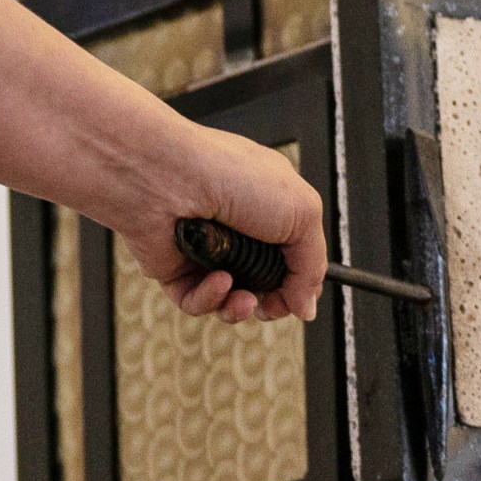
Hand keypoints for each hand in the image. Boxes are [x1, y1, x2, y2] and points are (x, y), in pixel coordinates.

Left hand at [112, 125, 324, 324]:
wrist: (168, 177)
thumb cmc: (230, 174)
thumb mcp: (302, 212)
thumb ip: (312, 263)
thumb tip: (307, 304)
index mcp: (268, 205)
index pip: (289, 255)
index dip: (297, 281)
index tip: (301, 299)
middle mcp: (234, 226)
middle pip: (259, 283)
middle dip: (270, 301)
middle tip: (272, 305)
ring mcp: (203, 248)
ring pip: (227, 298)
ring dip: (240, 305)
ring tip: (244, 298)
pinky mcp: (173, 267)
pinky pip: (195, 300)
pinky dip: (209, 298)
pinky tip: (217, 281)